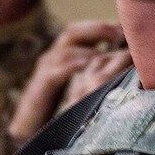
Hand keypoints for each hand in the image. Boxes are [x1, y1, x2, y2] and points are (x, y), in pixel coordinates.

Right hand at [6, 20, 126, 143]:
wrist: (29, 129)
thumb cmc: (59, 108)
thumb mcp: (80, 84)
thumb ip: (96, 71)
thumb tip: (124, 63)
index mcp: (64, 54)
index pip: (83, 31)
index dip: (103, 26)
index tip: (125, 25)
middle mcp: (53, 58)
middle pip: (73, 32)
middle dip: (97, 29)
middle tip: (120, 33)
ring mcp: (44, 72)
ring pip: (64, 50)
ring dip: (87, 50)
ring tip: (108, 51)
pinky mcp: (39, 90)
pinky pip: (54, 74)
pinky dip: (71, 68)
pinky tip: (86, 67)